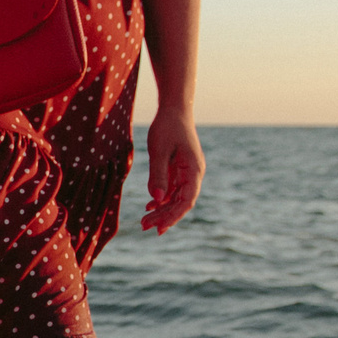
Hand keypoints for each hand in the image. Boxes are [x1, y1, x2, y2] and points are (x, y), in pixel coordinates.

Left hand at [141, 108, 204, 233]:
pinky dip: (161, 199)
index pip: (186, 201)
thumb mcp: (159, 150)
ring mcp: (187, 173)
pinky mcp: (180, 170)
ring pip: (176, 198)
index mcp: (194, 170)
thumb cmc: (167, 126)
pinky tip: (149, 207)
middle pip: (180, 203)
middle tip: (144, 226)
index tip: (159, 228)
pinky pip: (172, 190)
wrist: (174, 109)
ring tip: (144, 221)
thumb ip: (158, 175)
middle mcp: (194, 174)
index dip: (173, 216)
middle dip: (164, 217)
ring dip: (161, 210)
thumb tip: (157, 199)